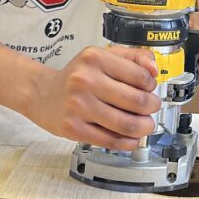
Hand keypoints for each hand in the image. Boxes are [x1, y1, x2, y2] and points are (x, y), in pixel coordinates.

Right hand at [25, 45, 161, 149]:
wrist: (43, 94)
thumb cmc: (77, 76)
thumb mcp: (103, 56)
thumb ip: (133, 57)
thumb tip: (154, 69)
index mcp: (95, 58)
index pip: (140, 76)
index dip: (152, 85)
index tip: (150, 88)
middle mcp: (85, 80)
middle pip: (136, 101)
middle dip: (152, 107)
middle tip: (152, 108)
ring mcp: (78, 106)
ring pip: (127, 124)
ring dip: (144, 127)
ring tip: (145, 124)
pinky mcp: (73, 128)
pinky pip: (111, 140)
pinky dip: (128, 142)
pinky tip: (131, 138)